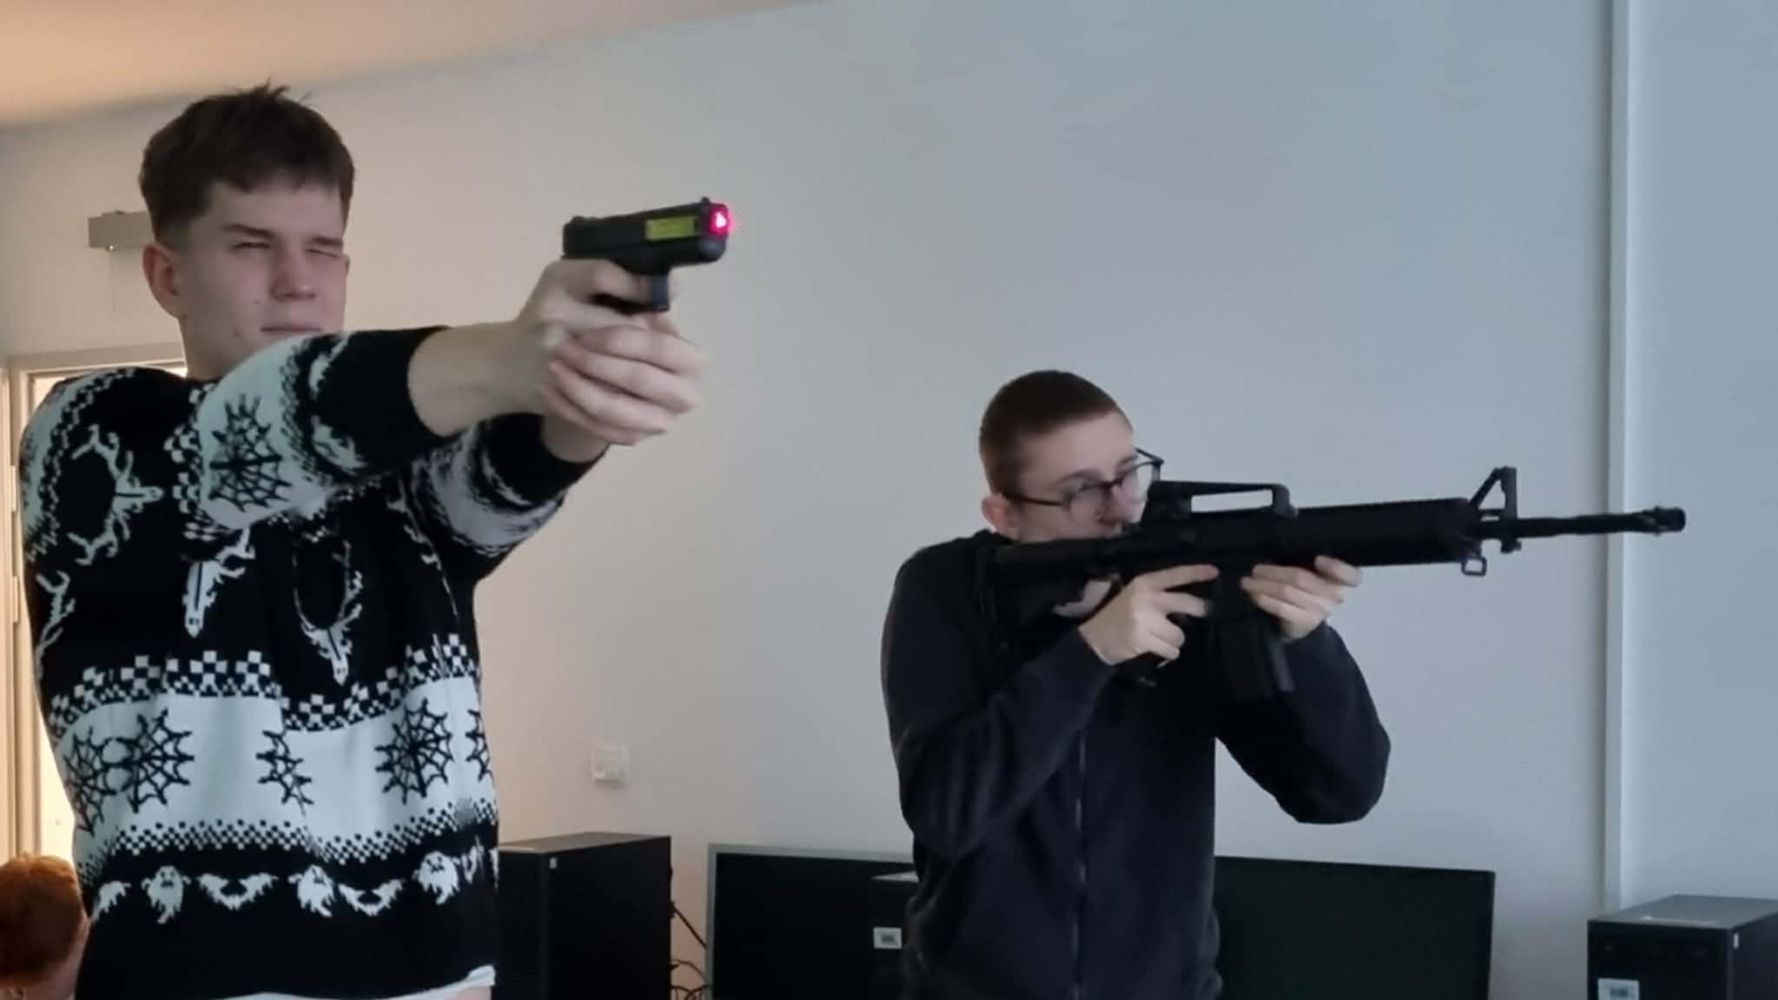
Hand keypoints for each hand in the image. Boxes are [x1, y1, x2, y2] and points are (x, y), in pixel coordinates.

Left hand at [513, 261, 706, 445]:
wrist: (544, 361)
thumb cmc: (569, 315)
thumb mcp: (575, 282)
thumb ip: (612, 276)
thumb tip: (664, 285)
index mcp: (684, 351)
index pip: (664, 348)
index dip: (624, 341)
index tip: (585, 335)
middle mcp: (682, 388)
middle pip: (642, 380)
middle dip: (598, 365)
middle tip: (563, 351)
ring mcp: (659, 418)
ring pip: (617, 411)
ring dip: (579, 389)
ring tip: (554, 370)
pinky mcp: (633, 436)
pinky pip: (600, 430)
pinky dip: (571, 409)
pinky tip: (552, 390)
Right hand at [1077, 564, 1218, 665]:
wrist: (1095, 639)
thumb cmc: (1117, 615)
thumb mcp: (1133, 595)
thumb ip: (1158, 594)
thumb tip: (1190, 601)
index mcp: (1144, 583)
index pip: (1174, 575)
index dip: (1195, 572)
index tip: (1215, 571)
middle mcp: (1146, 599)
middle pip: (1185, 602)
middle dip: (1199, 609)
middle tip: (1202, 612)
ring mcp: (1145, 620)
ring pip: (1179, 633)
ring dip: (1174, 639)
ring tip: (1161, 638)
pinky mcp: (1144, 640)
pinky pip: (1171, 649)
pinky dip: (1167, 652)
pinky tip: (1156, 648)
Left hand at [1240, 556, 1361, 641]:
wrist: (1302, 621)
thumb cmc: (1306, 587)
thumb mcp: (1312, 571)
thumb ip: (1306, 557)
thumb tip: (1277, 542)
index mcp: (1343, 579)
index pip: (1351, 575)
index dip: (1336, 567)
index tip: (1318, 559)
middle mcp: (1336, 595)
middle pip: (1302, 578)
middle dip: (1274, 572)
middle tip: (1255, 569)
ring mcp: (1320, 610)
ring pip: (1287, 592)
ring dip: (1263, 585)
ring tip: (1247, 581)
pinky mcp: (1305, 622)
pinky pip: (1281, 608)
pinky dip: (1264, 599)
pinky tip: (1253, 594)